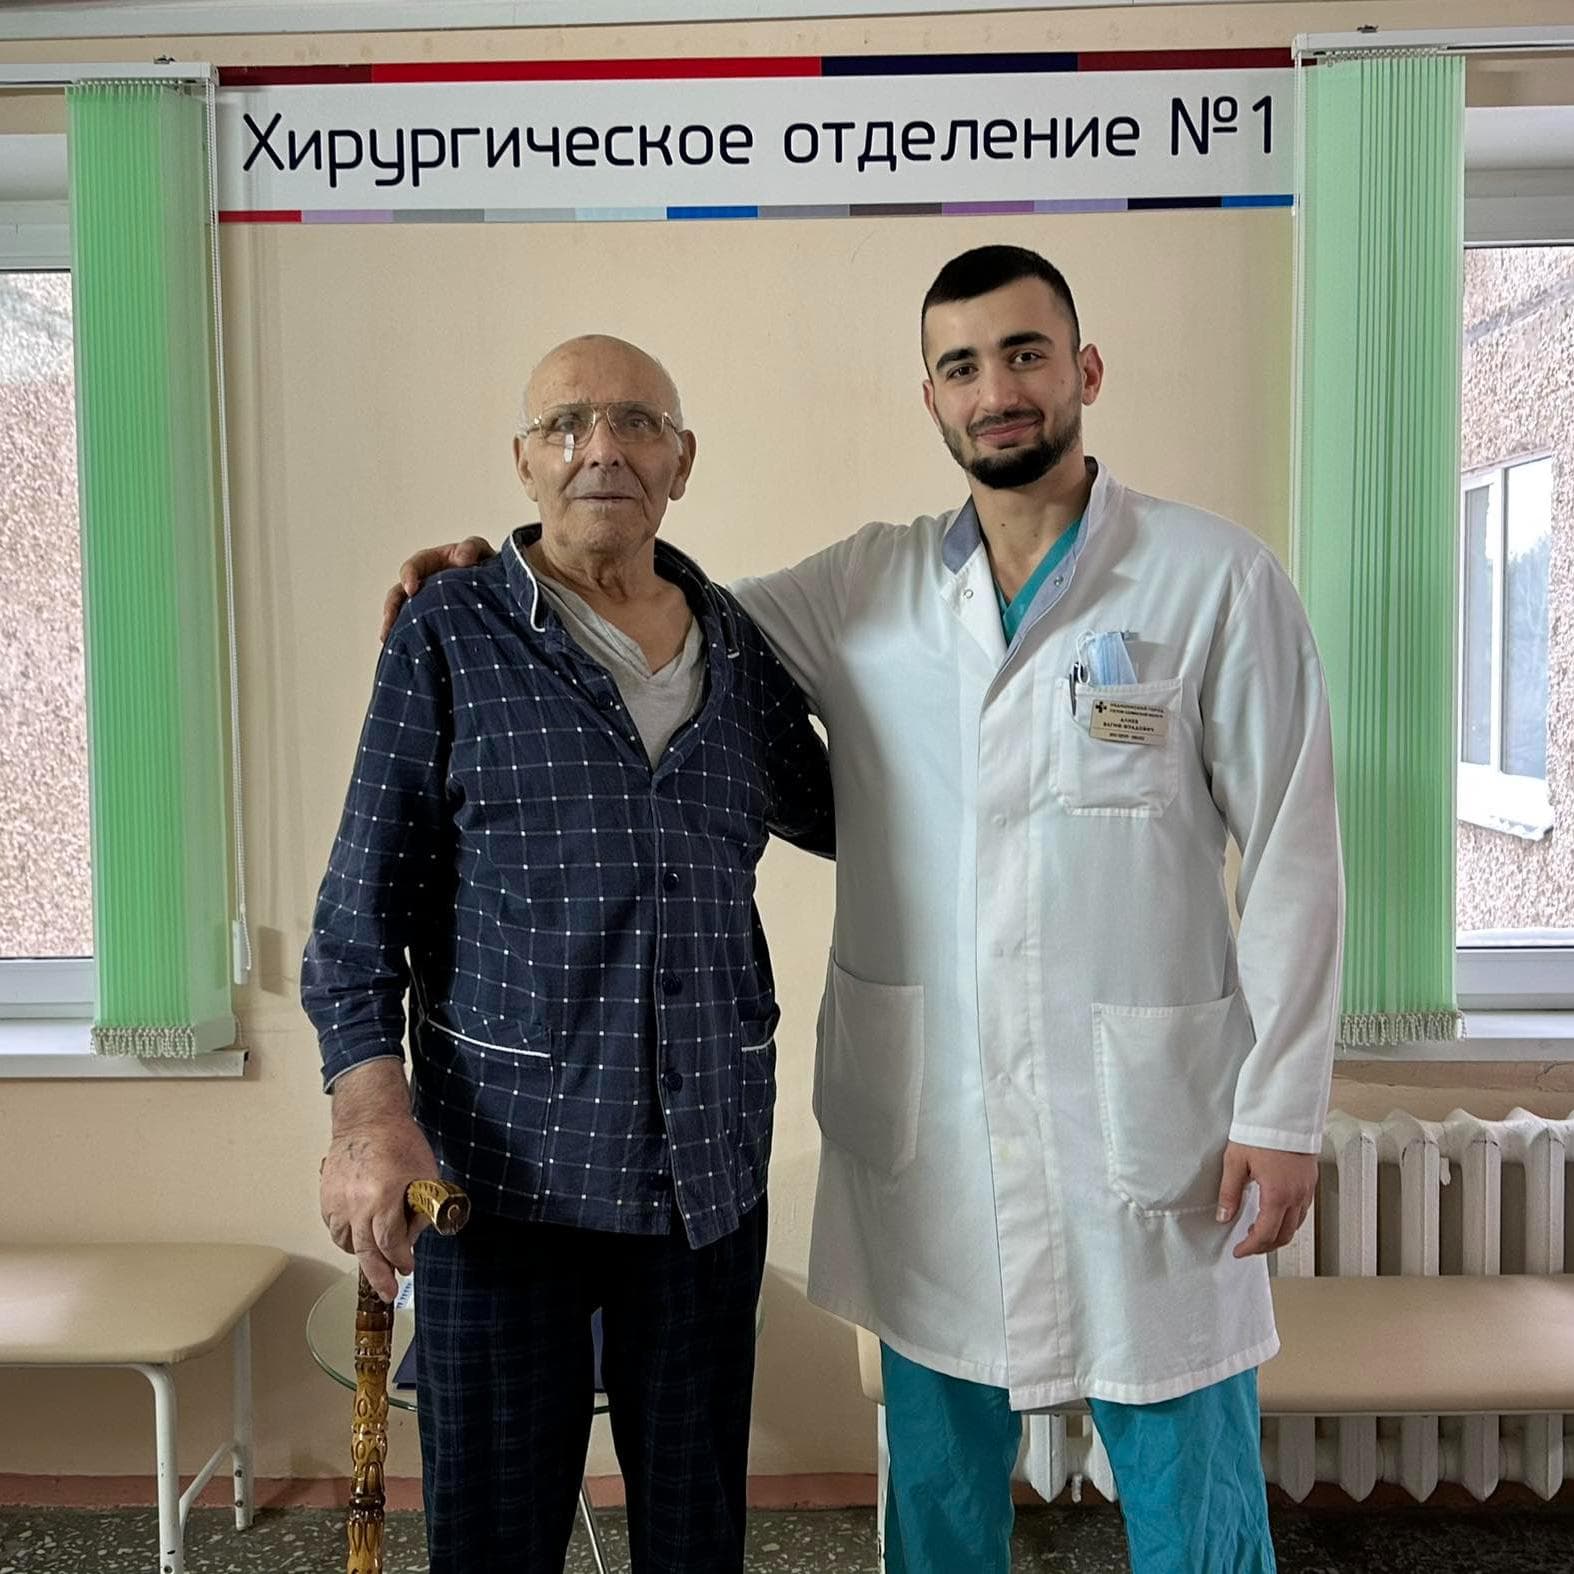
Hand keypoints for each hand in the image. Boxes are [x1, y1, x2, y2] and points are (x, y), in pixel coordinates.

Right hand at [320, 1113, 440, 1299]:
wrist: (368, 1119)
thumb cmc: (399, 1142)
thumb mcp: (425, 1175)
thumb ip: (421, 1211)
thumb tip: (412, 1237)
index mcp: (382, 1198)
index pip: (390, 1243)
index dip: (400, 1260)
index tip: (407, 1268)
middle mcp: (356, 1204)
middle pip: (366, 1251)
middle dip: (378, 1275)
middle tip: (387, 1292)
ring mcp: (337, 1201)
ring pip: (346, 1242)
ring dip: (362, 1253)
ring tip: (375, 1256)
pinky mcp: (326, 1197)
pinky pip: (334, 1227)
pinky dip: (346, 1236)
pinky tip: (359, 1234)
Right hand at [379, 535, 495, 641]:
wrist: (497, 587)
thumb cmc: (484, 565)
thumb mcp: (480, 550)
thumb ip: (472, 548)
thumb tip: (462, 558)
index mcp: (430, 563)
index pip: (413, 567)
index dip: (408, 576)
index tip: (411, 590)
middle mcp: (422, 584)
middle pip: (398, 594)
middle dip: (392, 608)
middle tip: (389, 623)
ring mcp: (425, 604)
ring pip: (402, 614)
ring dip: (393, 627)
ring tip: (387, 640)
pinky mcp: (432, 620)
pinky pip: (417, 628)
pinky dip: (410, 638)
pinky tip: (408, 651)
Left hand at [1216, 1141, 1317, 1258]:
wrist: (1284, 1113)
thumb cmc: (1260, 1133)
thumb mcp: (1235, 1162)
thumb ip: (1229, 1193)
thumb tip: (1223, 1217)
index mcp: (1277, 1194)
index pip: (1266, 1234)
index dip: (1251, 1247)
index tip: (1238, 1251)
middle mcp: (1296, 1196)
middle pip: (1284, 1236)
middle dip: (1265, 1246)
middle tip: (1247, 1246)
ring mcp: (1306, 1190)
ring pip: (1296, 1226)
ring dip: (1278, 1235)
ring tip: (1259, 1233)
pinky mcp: (1310, 1182)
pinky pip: (1303, 1212)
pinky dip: (1289, 1221)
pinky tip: (1275, 1215)